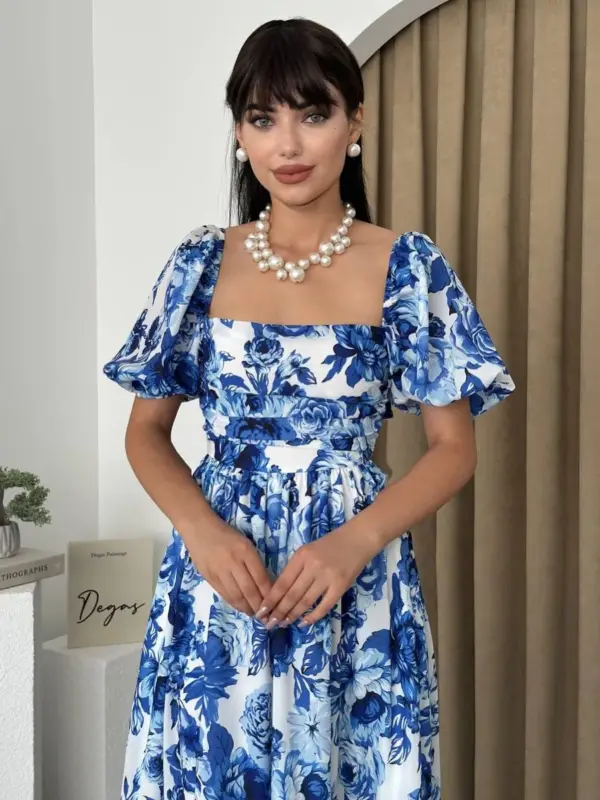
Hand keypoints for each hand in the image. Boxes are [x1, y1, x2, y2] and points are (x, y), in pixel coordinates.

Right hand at [187, 522, 272, 616]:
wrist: (199, 528)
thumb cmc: (227, 534)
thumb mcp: (245, 544)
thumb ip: (254, 563)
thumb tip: (266, 586)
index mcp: (246, 551)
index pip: (261, 578)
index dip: (268, 595)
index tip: (275, 604)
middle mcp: (233, 561)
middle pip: (249, 590)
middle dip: (258, 606)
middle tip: (265, 616)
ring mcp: (219, 571)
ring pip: (236, 596)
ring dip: (247, 608)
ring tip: (254, 614)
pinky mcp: (209, 577)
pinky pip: (224, 594)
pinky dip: (234, 603)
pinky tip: (241, 607)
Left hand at [255, 525, 380, 628]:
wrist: (358, 538)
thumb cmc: (330, 544)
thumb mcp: (308, 551)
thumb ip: (296, 569)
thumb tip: (281, 593)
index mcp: (301, 556)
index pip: (282, 582)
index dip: (271, 599)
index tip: (261, 612)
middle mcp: (312, 566)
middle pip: (292, 594)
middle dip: (279, 611)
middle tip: (269, 624)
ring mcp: (327, 577)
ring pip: (306, 601)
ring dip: (293, 615)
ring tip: (284, 624)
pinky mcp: (341, 585)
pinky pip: (324, 605)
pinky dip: (313, 616)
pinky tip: (305, 623)